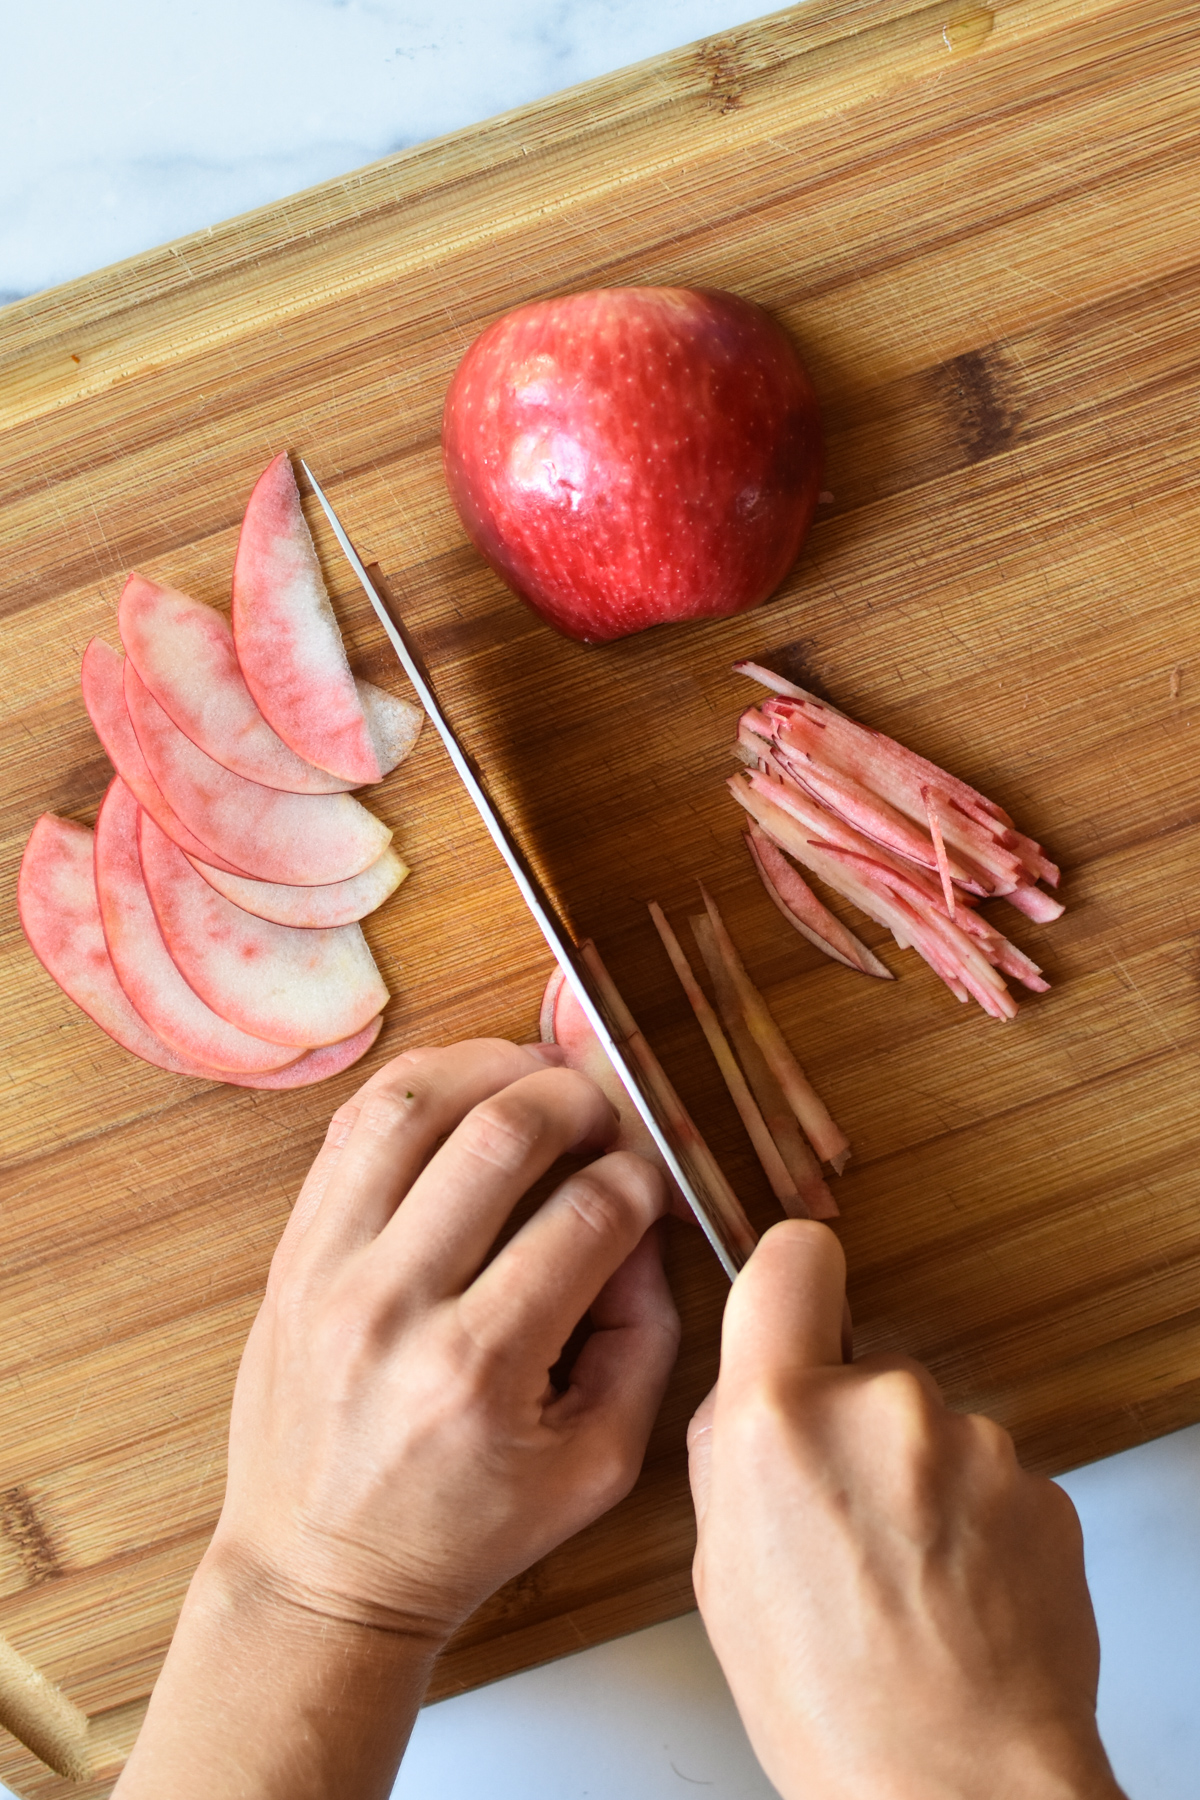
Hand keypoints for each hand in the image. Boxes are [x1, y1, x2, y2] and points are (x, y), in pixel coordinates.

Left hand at [218, 1036, 678, 1637]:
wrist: (319, 1574)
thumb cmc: (464, 1530)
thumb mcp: (598, 1466)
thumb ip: (646, 1338)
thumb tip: (647, 1223)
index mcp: (478, 1371)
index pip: (588, 1216)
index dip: (640, 1177)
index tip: (650, 1179)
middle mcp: (393, 1308)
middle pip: (499, 1136)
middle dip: (573, 1101)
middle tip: (601, 1114)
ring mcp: (327, 1272)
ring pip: (409, 1106)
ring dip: (488, 1069)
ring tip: (533, 1082)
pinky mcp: (291, 1253)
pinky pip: (348, 1129)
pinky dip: (415, 1089)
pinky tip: (463, 1094)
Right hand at [688, 1221, 1124, 1799]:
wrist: (955, 1791)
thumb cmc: (829, 1708)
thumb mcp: (720, 1572)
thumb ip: (730, 1454)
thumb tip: (749, 1398)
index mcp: (778, 1419)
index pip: (792, 1257)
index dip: (789, 1278)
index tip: (794, 1306)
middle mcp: (882, 1408)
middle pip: (862, 1363)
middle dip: (850, 1422)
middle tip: (844, 1522)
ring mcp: (973, 1444)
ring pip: (928, 1426)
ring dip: (916, 1478)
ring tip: (904, 1577)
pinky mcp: (1040, 1484)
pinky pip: (988, 1474)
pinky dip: (973, 1518)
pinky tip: (954, 1592)